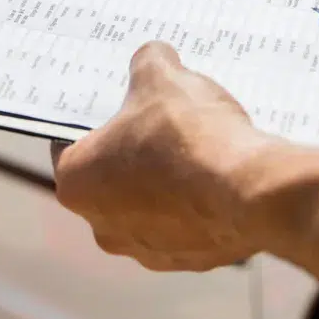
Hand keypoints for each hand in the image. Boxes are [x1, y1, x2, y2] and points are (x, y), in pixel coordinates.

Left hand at [50, 42, 271, 271]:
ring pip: (149, 207)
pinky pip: (187, 226)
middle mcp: (102, 226)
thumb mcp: (162, 77)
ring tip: (197, 150)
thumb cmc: (188, 134)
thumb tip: (153, 58)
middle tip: (161, 123)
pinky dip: (198, 205)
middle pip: (110, 179)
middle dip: (133, 153)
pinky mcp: (188, 261)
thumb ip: (148, 63)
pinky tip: (219, 178)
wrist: (248, 189)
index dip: (95, 121)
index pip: (69, 145)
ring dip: (167, 183)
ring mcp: (146, 250)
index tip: (117, 107)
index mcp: (76, 182)